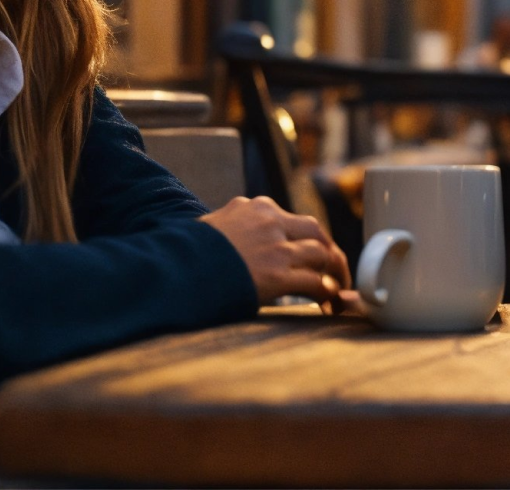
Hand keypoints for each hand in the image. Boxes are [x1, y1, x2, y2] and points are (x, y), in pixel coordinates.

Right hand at [200, 195, 350, 305]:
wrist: (173, 270)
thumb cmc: (187, 254)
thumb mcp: (214, 226)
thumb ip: (236, 229)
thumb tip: (242, 244)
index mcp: (256, 208)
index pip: (293, 220)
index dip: (306, 241)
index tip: (310, 255)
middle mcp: (270, 221)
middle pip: (316, 233)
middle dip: (329, 253)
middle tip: (335, 271)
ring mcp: (276, 248)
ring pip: (321, 255)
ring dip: (333, 273)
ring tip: (336, 290)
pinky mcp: (277, 275)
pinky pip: (315, 282)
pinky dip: (326, 292)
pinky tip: (327, 302)